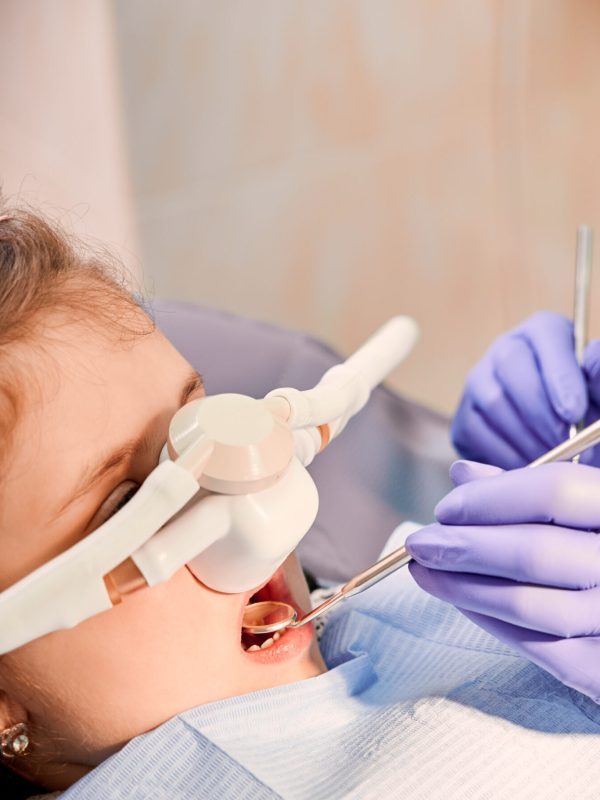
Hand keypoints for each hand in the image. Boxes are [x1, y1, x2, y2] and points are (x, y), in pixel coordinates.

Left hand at [405, 460, 599, 701]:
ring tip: (425, 573)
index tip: (445, 509)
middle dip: (463, 547)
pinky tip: (462, 603)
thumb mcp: (584, 508)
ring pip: (530, 605)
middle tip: (419, 544)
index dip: (490, 499)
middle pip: (534, 552)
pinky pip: (543, 650)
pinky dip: (492, 623)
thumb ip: (529, 490)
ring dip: (464, 589)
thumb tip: (463, 475)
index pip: (554, 492)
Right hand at [451, 311, 599, 467]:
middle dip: (540, 409)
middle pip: (510, 364)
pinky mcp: (464, 415)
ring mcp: (478, 380)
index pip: (548, 334)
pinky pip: (478, 432)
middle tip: (565, 441)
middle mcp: (506, 347)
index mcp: (544, 331)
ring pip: (493, 402)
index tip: (574, 412)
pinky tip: (531, 463)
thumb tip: (594, 362)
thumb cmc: (582, 408)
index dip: (560, 373)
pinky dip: (507, 454)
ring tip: (554, 457)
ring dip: (527, 436)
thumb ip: (599, 375)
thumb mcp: (597, 390)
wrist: (553, 440)